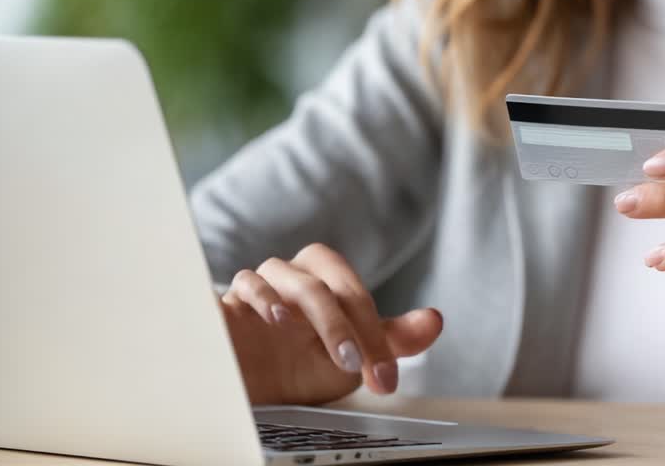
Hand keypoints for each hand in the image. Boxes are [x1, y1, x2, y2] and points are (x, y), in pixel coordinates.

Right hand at [220, 243, 442, 404]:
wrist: (249, 389)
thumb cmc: (302, 367)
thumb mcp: (353, 359)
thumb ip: (393, 339)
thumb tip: (435, 320)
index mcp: (327, 281)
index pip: (354, 292)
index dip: (374, 332)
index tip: (383, 377)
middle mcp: (295, 275)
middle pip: (324, 277)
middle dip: (345, 321)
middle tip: (354, 363)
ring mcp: (261, 284)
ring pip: (287, 275)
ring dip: (310, 307)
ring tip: (325, 342)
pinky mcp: (229, 301)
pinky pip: (246, 283)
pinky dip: (262, 295)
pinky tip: (275, 319)